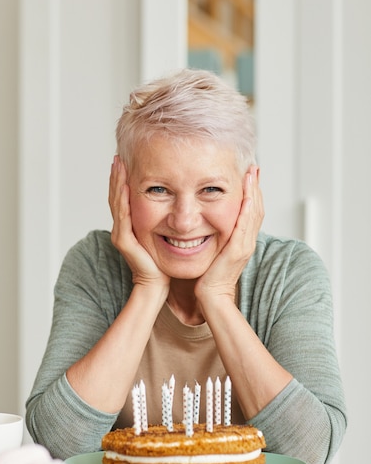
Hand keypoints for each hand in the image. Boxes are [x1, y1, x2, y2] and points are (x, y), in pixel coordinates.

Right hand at [108, 156, 169, 290]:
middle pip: (116, 196)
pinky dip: (123, 198)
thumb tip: (174, 206)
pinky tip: (125, 186)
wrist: (156, 285)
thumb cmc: (162, 264)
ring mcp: (121, 233)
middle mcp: (122, 228)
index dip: (123, 180)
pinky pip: (123, 215)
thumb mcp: (161, 236)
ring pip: (117, 202)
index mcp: (130, 226)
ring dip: (117, 182)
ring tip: (118, 164)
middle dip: (117, 176)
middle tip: (118, 157)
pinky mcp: (124, 240)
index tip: (126, 161)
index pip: (124, 198)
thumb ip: (162, 222)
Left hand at [195, 165, 263, 303]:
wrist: (211, 297)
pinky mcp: (238, 251)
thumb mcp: (214, 251)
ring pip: (254, 213)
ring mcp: (244, 246)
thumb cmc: (208, 277)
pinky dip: (248, 209)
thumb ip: (215, 237)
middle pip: (256, 208)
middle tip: (253, 167)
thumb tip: (206, 224)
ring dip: (253, 192)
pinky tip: (247, 196)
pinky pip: (245, 226)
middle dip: (255, 186)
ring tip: (251, 174)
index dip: (252, 192)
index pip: (251, 211)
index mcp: (242, 240)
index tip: (249, 174)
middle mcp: (247, 241)